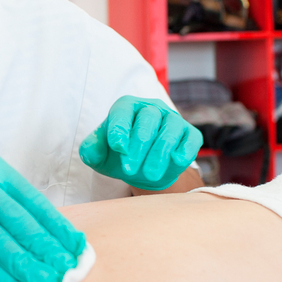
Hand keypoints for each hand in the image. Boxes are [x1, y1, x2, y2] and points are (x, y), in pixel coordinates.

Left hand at [79, 95, 202, 190]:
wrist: (143, 169)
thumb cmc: (118, 156)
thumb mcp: (99, 155)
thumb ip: (90, 150)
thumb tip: (90, 150)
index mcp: (127, 107)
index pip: (122, 112)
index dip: (120, 128)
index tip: (118, 148)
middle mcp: (151, 109)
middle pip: (147, 120)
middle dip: (138, 146)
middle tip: (129, 169)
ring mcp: (172, 120)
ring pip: (169, 130)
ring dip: (159, 153)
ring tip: (150, 175)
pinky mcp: (189, 134)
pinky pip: (191, 138)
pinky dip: (185, 149)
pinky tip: (177, 161)